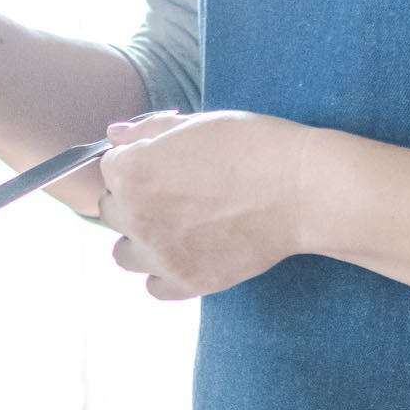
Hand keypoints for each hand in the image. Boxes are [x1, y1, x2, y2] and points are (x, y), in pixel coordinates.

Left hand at [96, 111, 323, 300]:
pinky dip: (165, 273)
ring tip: (176, 227)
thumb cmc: (252, 146)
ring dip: (140, 241)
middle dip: (133, 200)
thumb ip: (147, 131)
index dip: (135, 163)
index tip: (163, 164)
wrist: (300, 189)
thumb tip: (113, 135)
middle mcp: (135, 216)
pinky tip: (188, 253)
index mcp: (131, 171)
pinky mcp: (186, 282)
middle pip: (111, 211)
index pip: (109, 168)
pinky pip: (153, 286)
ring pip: (124, 255)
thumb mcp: (197, 123)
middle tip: (174, 193)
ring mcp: (159, 254)